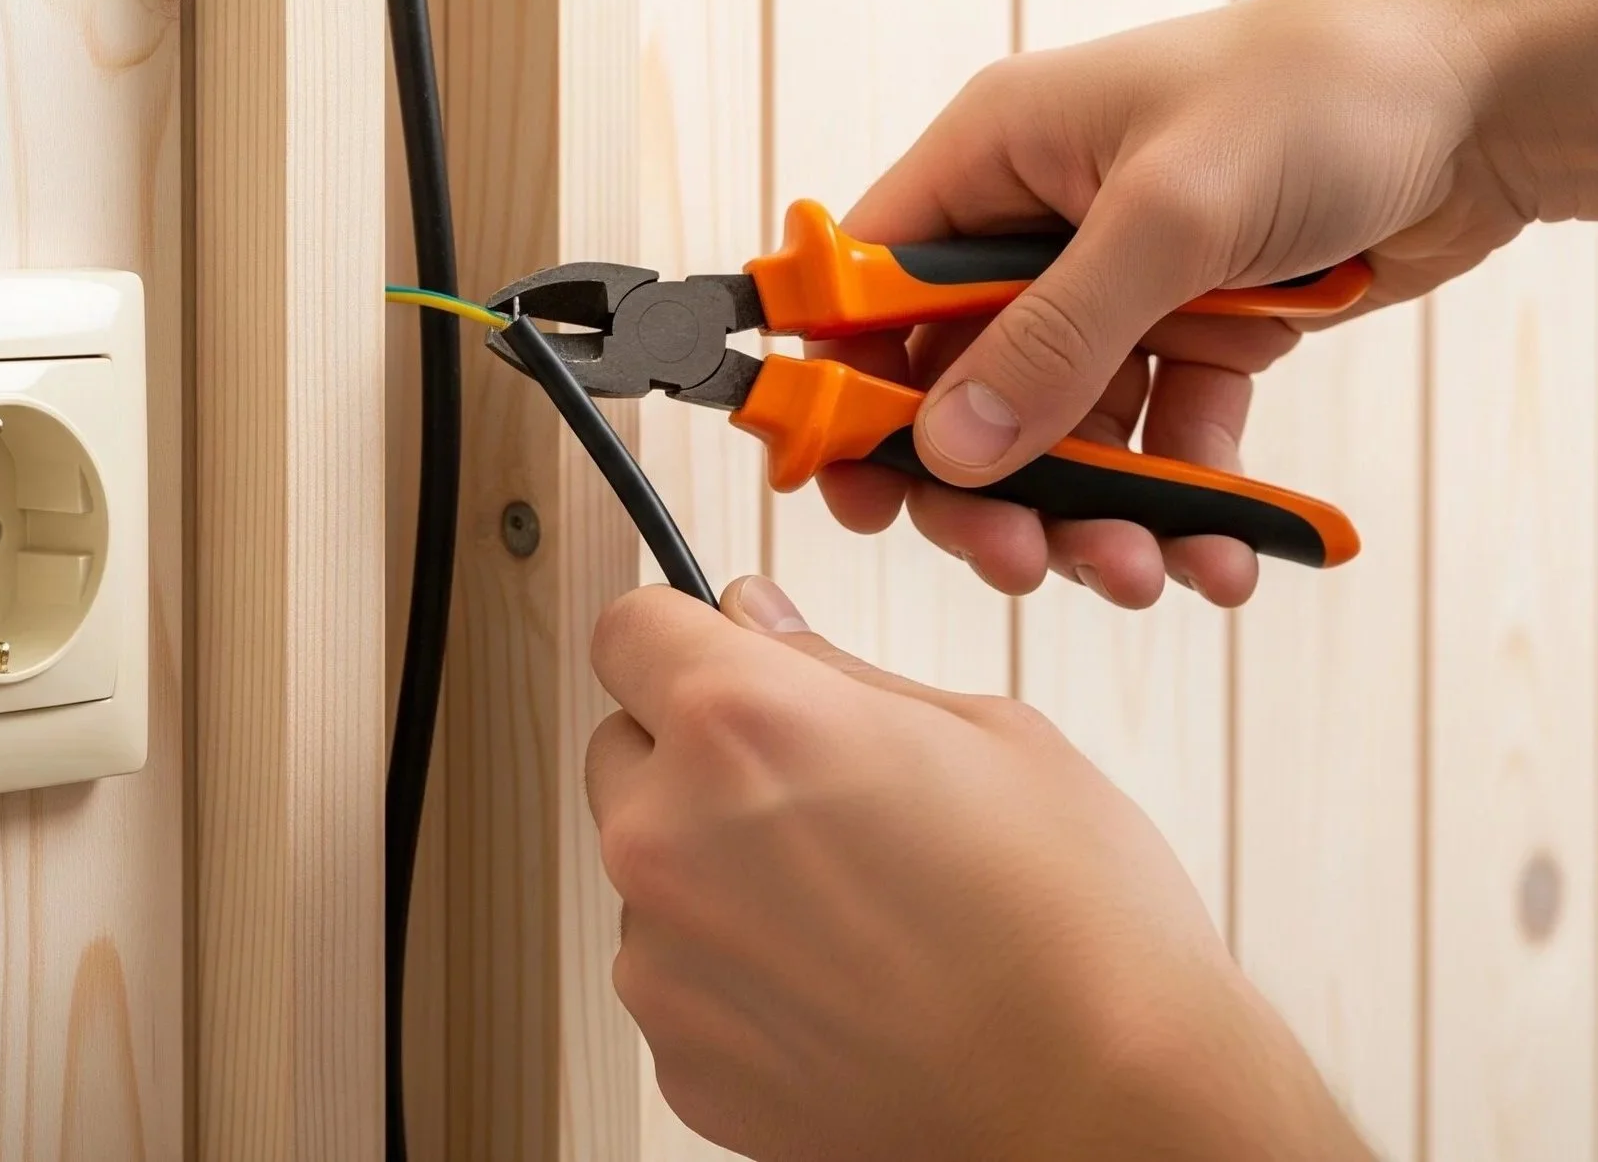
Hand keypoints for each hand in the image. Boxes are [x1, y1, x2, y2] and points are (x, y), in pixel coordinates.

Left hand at [588, 576, 1372, 1160]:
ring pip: (649, 870)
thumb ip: (830, 669)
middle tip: (815, 788)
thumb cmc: (1075, 923)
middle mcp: (668, 838)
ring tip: (851, 904)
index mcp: (738, 725)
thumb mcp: (981, 733)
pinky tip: (842, 980)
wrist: (1110, 1111)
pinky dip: (732, 968)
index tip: (720, 654)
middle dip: (694, 752)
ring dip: (713, 866)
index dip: (682, 636)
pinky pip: (677, 975)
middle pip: (622, 749)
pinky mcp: (680, 1060)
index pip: (627, 630)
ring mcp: (662, 962)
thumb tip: (752, 621)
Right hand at [821, 0, 1597, 607]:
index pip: (870, 283)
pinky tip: (1220, 552)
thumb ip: (1056, 339)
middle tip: (1016, 562)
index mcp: (996, 157)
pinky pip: (1157, 437)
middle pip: (958, 384)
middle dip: (987, 485)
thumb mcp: (1173, 214)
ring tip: (1146, 573)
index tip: (852, 490)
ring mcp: (1113, 284)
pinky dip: (1181, 499)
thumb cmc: (1326, 91)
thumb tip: (950, 447)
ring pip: (1059, 431)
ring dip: (1093, 514)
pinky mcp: (1188, 331)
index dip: (847, 387)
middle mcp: (1037, 224)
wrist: (1488, 96)